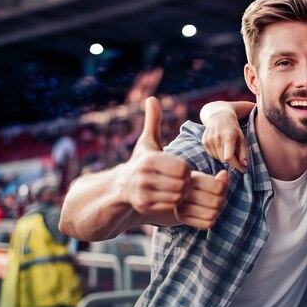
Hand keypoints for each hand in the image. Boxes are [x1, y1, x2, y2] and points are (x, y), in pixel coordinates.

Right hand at [117, 97, 190, 214]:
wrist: (119, 187)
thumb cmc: (141, 163)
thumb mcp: (147, 143)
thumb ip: (153, 122)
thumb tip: (152, 99)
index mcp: (149, 160)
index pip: (183, 168)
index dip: (187, 169)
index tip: (183, 169)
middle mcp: (144, 177)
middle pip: (182, 184)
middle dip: (186, 183)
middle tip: (184, 182)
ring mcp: (143, 193)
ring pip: (178, 197)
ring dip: (182, 194)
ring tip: (179, 189)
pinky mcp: (144, 206)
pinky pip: (170, 207)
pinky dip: (174, 203)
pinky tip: (171, 197)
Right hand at [174, 170, 228, 228]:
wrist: (180, 198)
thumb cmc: (200, 187)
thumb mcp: (210, 180)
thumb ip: (220, 179)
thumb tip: (224, 173)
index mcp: (193, 178)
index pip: (218, 187)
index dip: (223, 189)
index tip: (220, 188)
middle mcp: (185, 190)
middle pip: (216, 202)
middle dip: (221, 202)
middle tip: (217, 200)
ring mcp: (181, 205)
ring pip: (211, 214)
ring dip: (216, 212)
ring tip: (212, 208)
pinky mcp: (181, 217)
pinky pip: (206, 224)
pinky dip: (210, 221)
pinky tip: (206, 216)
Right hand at [202, 110, 246, 172]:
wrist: (219, 116)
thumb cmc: (234, 129)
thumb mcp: (242, 138)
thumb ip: (243, 152)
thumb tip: (244, 165)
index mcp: (228, 137)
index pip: (229, 158)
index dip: (236, 165)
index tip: (243, 169)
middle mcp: (217, 138)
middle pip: (223, 160)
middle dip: (231, 161)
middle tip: (237, 157)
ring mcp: (209, 140)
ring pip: (217, 158)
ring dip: (224, 157)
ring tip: (227, 148)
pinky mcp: (204, 141)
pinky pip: (211, 155)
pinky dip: (217, 154)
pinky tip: (220, 146)